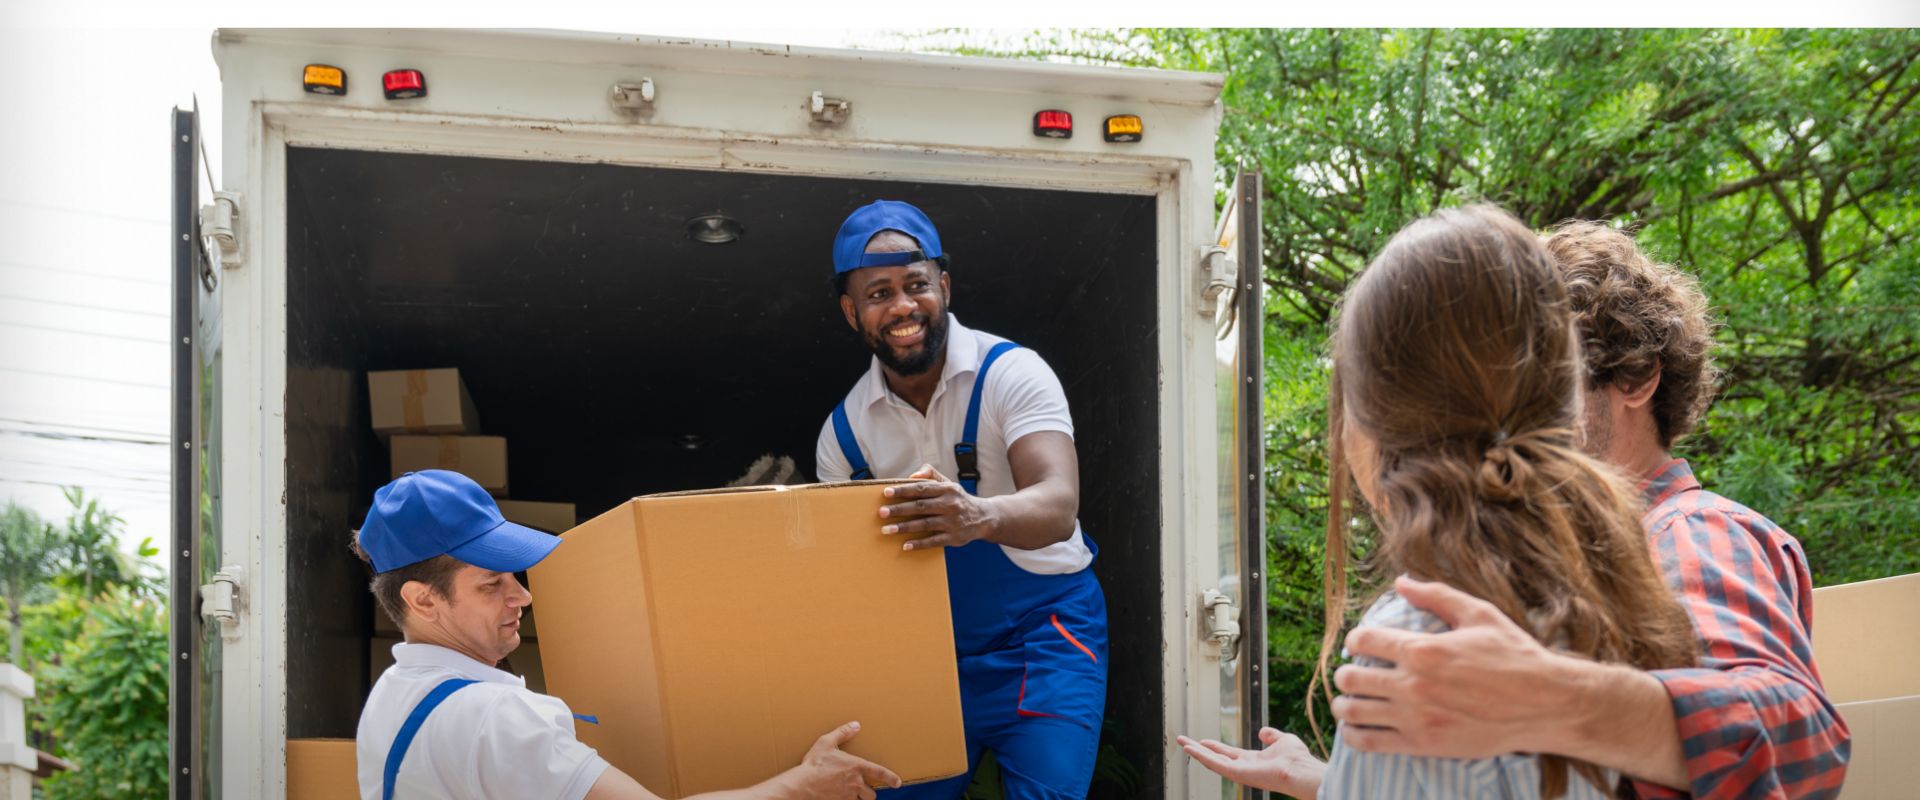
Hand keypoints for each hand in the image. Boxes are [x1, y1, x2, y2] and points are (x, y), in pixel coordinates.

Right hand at [781, 722, 900, 798]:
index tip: (897, 782)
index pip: (880, 773)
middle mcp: (856, 783)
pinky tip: (838, 797)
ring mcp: (848, 796)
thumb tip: (855, 725)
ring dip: (858, 799)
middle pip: (871, 793)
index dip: (891, 778)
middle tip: (862, 789)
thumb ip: (842, 733)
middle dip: (868, 792)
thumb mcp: (827, 742)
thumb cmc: (814, 763)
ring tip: (851, 794)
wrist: (803, 784)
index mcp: (856, 766)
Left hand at [878, 465, 998, 550]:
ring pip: (924, 525)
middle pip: (920, 507)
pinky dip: (919, 544)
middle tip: (881, 512)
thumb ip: (931, 475)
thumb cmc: (958, 499)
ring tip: (886, 530)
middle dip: (899, 509)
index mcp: (947, 490)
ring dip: (904, 527)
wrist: (984, 517)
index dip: (903, 490)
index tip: (886, 493)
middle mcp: (950, 505)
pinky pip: (934, 541)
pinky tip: (905, 546)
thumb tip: (912, 475)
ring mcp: (952, 522)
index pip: (922, 488)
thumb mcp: (948, 484)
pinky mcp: (954, 538)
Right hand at [1177, 728, 1325, 798]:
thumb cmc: (1296, 757)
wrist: (1299, 769)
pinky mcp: (1236, 773)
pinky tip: (1191, 748)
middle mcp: (1243, 767)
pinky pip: (1215, 764)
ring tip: (1182, 743)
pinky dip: (1201, 756)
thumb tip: (1262, 732)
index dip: (1215, 747)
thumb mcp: (1282, 740)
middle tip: (1184, 742)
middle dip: (1200, 750)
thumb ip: (1271, 735)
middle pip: (1216, 758)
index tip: (1203, 741)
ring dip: (1196, 752)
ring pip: (1212, 762)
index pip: (1229, 753)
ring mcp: (1239, 772)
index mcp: (1253, 761)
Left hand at [1332, 575, 1593, 758]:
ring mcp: (1417, 718)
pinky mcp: (1424, 745)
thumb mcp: (1479, 614)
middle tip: (1353, 674)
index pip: (1363, 640)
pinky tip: (1358, 728)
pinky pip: (1370, 743)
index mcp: (1423, 649)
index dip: (1354, 640)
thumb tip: (1401, 581)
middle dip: (1346, 673)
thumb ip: (1436, 595)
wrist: (1546, 705)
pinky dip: (1355, 735)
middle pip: (1350, 678)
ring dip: (1345, 704)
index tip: (1359, 645)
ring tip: (1351, 701)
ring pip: (1353, 711)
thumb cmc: (1516, 656)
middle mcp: (1414, 684)